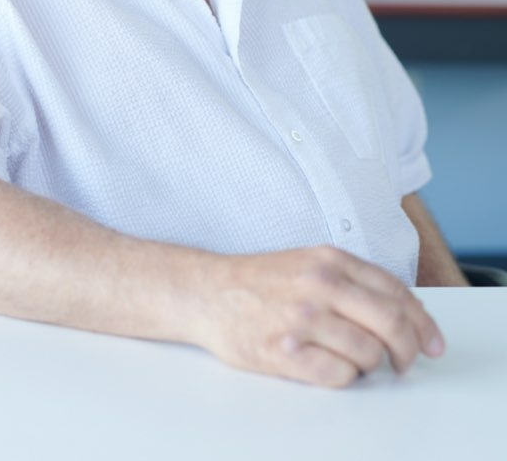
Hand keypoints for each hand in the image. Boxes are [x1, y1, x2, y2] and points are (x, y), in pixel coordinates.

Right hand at [195, 246, 444, 386]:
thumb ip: (352, 280)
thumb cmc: (259, 281)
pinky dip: (343, 378)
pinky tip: (328, 366)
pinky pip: (339, 376)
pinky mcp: (284, 352)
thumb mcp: (309, 262)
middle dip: (408, 350)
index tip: (432, 342)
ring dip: (369, 366)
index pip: (396, 292)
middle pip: (391, 323)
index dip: (422, 322)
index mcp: (329, 260)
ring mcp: (301, 319)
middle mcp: (319, 285)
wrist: (206, 292)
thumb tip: (404, 312)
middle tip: (405, 363)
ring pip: (369, 354)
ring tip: (351, 360)